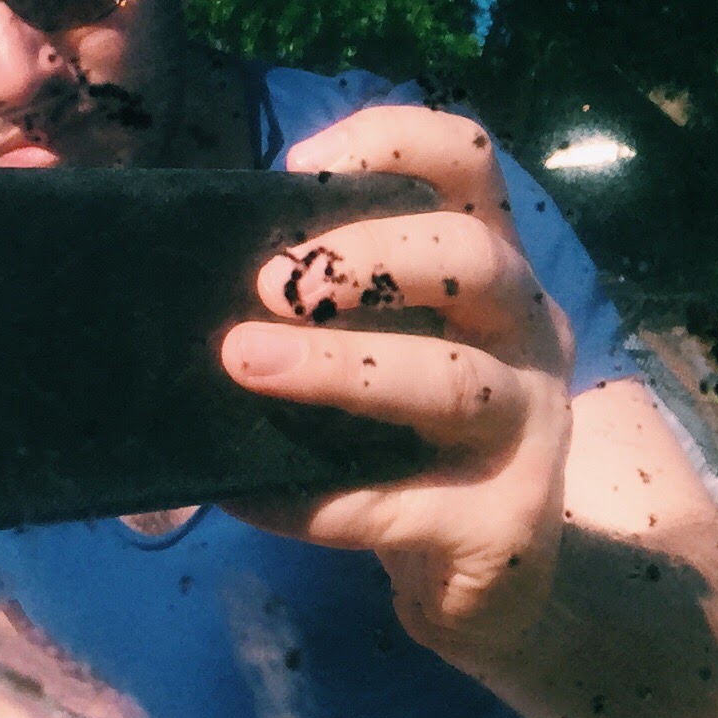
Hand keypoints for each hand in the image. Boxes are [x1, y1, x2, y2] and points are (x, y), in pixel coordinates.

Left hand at [215, 106, 578, 678]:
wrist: (494, 579)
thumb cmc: (411, 440)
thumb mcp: (391, 346)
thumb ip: (327, 302)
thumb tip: (187, 275)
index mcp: (494, 269)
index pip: (472, 162)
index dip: (392, 139)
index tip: (298, 167)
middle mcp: (530, 333)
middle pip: (472, 259)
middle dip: (365, 259)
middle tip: (266, 283)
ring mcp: (530, 428)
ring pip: (449, 381)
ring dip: (338, 368)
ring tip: (244, 363)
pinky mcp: (505, 523)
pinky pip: (397, 505)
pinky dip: (313, 499)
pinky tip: (249, 494)